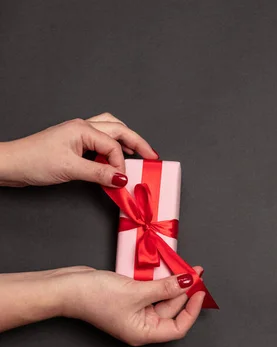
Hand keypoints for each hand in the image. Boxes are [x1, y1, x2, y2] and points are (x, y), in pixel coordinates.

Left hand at [0, 112, 157, 186]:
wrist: (10, 164)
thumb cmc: (34, 161)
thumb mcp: (70, 169)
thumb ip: (100, 174)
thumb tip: (122, 178)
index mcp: (84, 129)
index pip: (114, 145)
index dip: (121, 163)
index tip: (122, 180)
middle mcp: (83, 127)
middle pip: (119, 129)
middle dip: (137, 142)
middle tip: (152, 156)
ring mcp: (78, 133)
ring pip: (111, 129)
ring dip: (125, 139)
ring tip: (137, 152)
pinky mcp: (74, 143)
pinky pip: (101, 139)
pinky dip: (112, 145)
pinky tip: (114, 157)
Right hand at [0, 266, 205, 345]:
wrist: (67, 287)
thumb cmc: (94, 296)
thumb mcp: (137, 291)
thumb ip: (165, 288)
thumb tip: (187, 282)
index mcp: (143, 332)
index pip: (178, 327)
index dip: (192, 310)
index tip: (199, 290)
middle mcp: (141, 324)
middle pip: (172, 310)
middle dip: (184, 291)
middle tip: (195, 271)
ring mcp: (135, 311)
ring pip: (163, 298)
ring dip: (174, 284)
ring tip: (185, 267)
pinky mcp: (130, 298)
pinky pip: (152, 291)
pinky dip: (161, 281)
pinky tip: (168, 269)